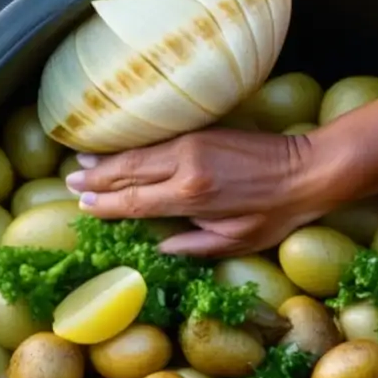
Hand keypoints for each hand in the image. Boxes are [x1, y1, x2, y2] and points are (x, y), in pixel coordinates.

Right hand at [64, 129, 338, 255]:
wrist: (308, 170)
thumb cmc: (275, 214)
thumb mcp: (234, 241)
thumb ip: (191, 245)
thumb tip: (156, 247)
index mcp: (191, 197)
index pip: (135, 202)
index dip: (107, 205)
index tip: (83, 205)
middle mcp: (185, 166)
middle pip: (128, 172)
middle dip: (97, 177)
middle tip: (69, 181)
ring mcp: (193, 143)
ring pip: (139, 152)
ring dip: (108, 158)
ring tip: (81, 162)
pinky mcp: (202, 130)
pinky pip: (156, 139)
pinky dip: (132, 144)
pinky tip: (118, 147)